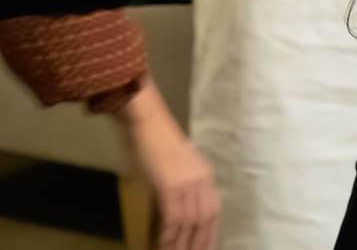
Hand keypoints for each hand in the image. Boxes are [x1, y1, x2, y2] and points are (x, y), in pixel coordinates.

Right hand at [116, 81, 219, 249]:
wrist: (144, 120)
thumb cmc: (153, 140)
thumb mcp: (173, 165)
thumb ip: (178, 184)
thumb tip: (172, 205)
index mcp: (204, 175)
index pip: (212, 210)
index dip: (209, 233)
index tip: (205, 248)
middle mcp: (200, 180)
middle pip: (205, 220)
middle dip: (198, 243)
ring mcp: (187, 182)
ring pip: (189, 223)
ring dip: (181, 244)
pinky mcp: (170, 185)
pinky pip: (173, 218)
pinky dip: (168, 235)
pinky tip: (163, 245)